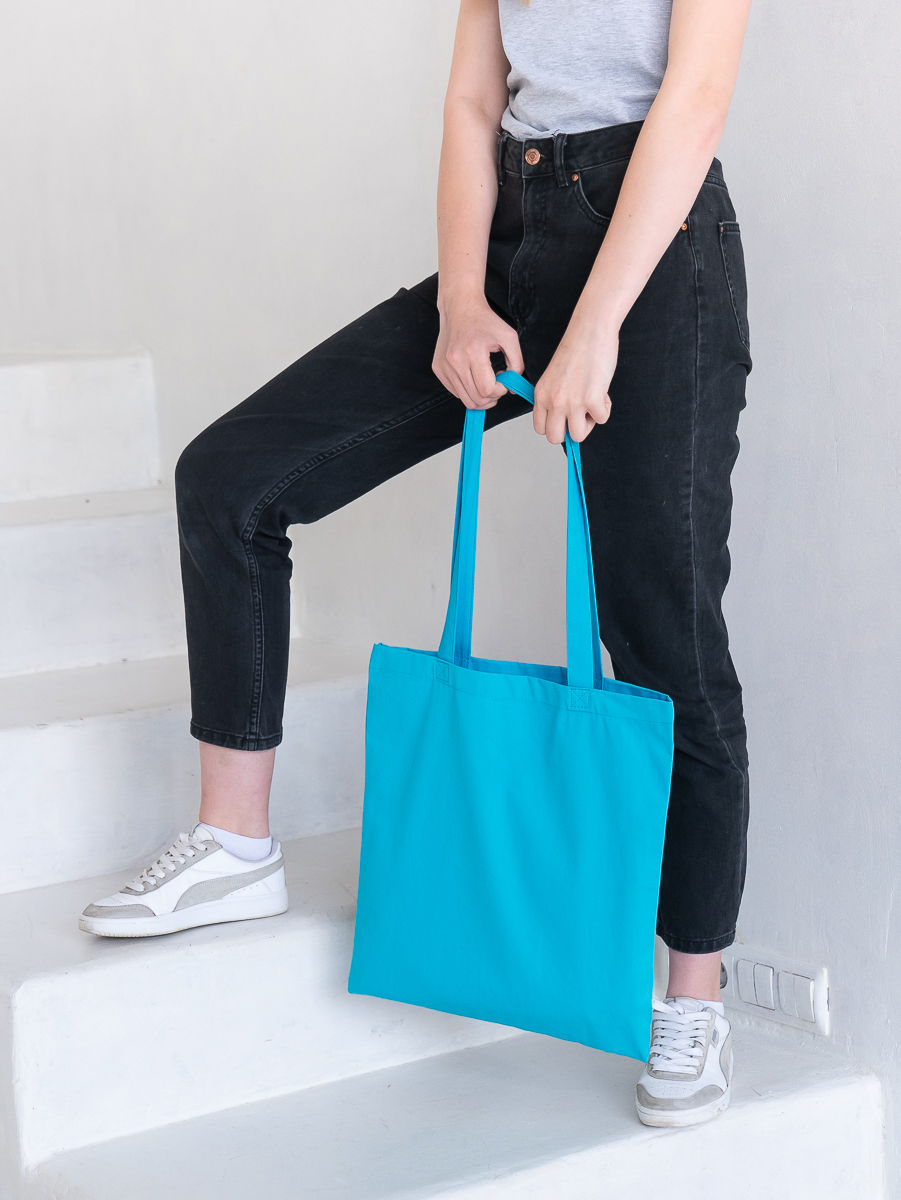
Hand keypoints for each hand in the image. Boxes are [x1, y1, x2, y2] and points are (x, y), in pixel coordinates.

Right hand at [433, 292, 523, 409]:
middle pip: (476, 398)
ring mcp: (444, 366)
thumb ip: (517, 364)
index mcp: (472, 351)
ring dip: (480, 397)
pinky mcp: (438, 368)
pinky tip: (474, 377)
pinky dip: (468, 390)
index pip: (487, 389)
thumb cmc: (485, 321)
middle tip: (497, 385)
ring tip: (486, 383)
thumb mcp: (509, 337)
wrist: (460, 308)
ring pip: (465, 399)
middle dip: (492, 397)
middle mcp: (455, 361)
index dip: (500, 391)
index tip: (504, 382)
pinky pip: (456, 392)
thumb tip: (512, 388)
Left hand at [534, 314, 617, 443]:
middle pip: (555, 438)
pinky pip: (601, 420)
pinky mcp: (592, 400)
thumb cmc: (576, 349)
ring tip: (593, 404)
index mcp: (541, 395)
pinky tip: (603, 393)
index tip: (566, 418)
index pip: (540, 428)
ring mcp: (572, 403)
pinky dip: (605, 410)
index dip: (555, 427)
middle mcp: (553, 401)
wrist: (590, 331)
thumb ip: (554, 397)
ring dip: (589, 423)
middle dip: (570, 431)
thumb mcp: (553, 377)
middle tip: (581, 416)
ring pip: (578, 435)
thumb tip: (565, 419)